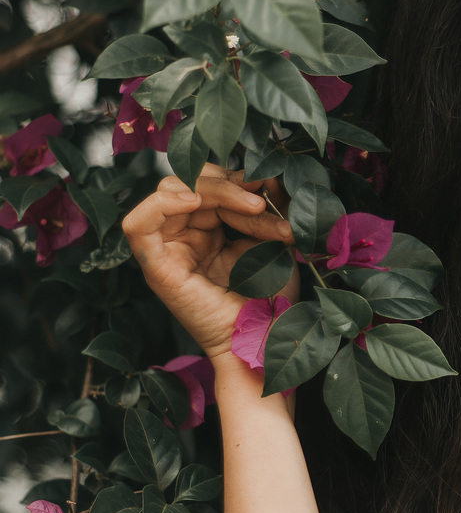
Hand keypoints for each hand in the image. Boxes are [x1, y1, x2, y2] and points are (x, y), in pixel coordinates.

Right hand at [122, 166, 298, 360]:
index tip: (271, 190)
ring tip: (250, 206)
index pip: (211, 183)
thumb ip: (265, 205)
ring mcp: (167, 250)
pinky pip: (137, 225)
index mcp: (208, 228)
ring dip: (215, 191)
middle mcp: (183, 234)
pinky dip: (161, 203)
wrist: (264, 340)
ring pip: (170, 191)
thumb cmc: (271, 297)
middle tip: (262, 202)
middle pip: (190, 182)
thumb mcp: (272, 240)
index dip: (239, 179)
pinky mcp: (156, 267)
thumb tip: (265, 172)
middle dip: (230, 185)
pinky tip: (193, 201)